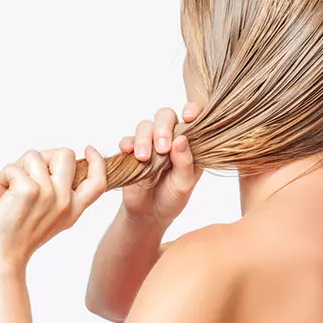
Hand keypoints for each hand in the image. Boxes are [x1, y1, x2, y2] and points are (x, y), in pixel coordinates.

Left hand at [0, 146, 106, 265]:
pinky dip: (1, 178)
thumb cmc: (16, 238)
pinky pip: (13, 168)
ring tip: (7, 189)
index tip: (89, 149)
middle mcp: (66, 201)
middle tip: (26, 174)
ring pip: (35, 156)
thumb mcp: (49, 218)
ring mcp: (49, 195)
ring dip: (16, 168)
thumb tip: (48, 166)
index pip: (98, 181)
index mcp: (73, 209)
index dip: (96, 161)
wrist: (1, 259)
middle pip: (65, 154)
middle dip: (42, 157)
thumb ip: (58, 196)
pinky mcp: (28, 191)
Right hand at [118, 103, 203, 229]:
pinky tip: (128, 152)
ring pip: (145, 125)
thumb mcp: (184, 184)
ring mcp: (151, 142)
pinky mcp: (133, 150)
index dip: (193, 109)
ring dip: (144, 139)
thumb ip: (185, 162)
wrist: (149, 213)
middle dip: (163, 128)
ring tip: (144, 158)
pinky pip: (127, 139)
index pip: (194, 117)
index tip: (189, 117)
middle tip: (163, 148)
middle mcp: (171, 137)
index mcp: (190, 142)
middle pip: (166, 116)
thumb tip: (182, 139)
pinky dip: (127, 143)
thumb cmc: (173, 197)